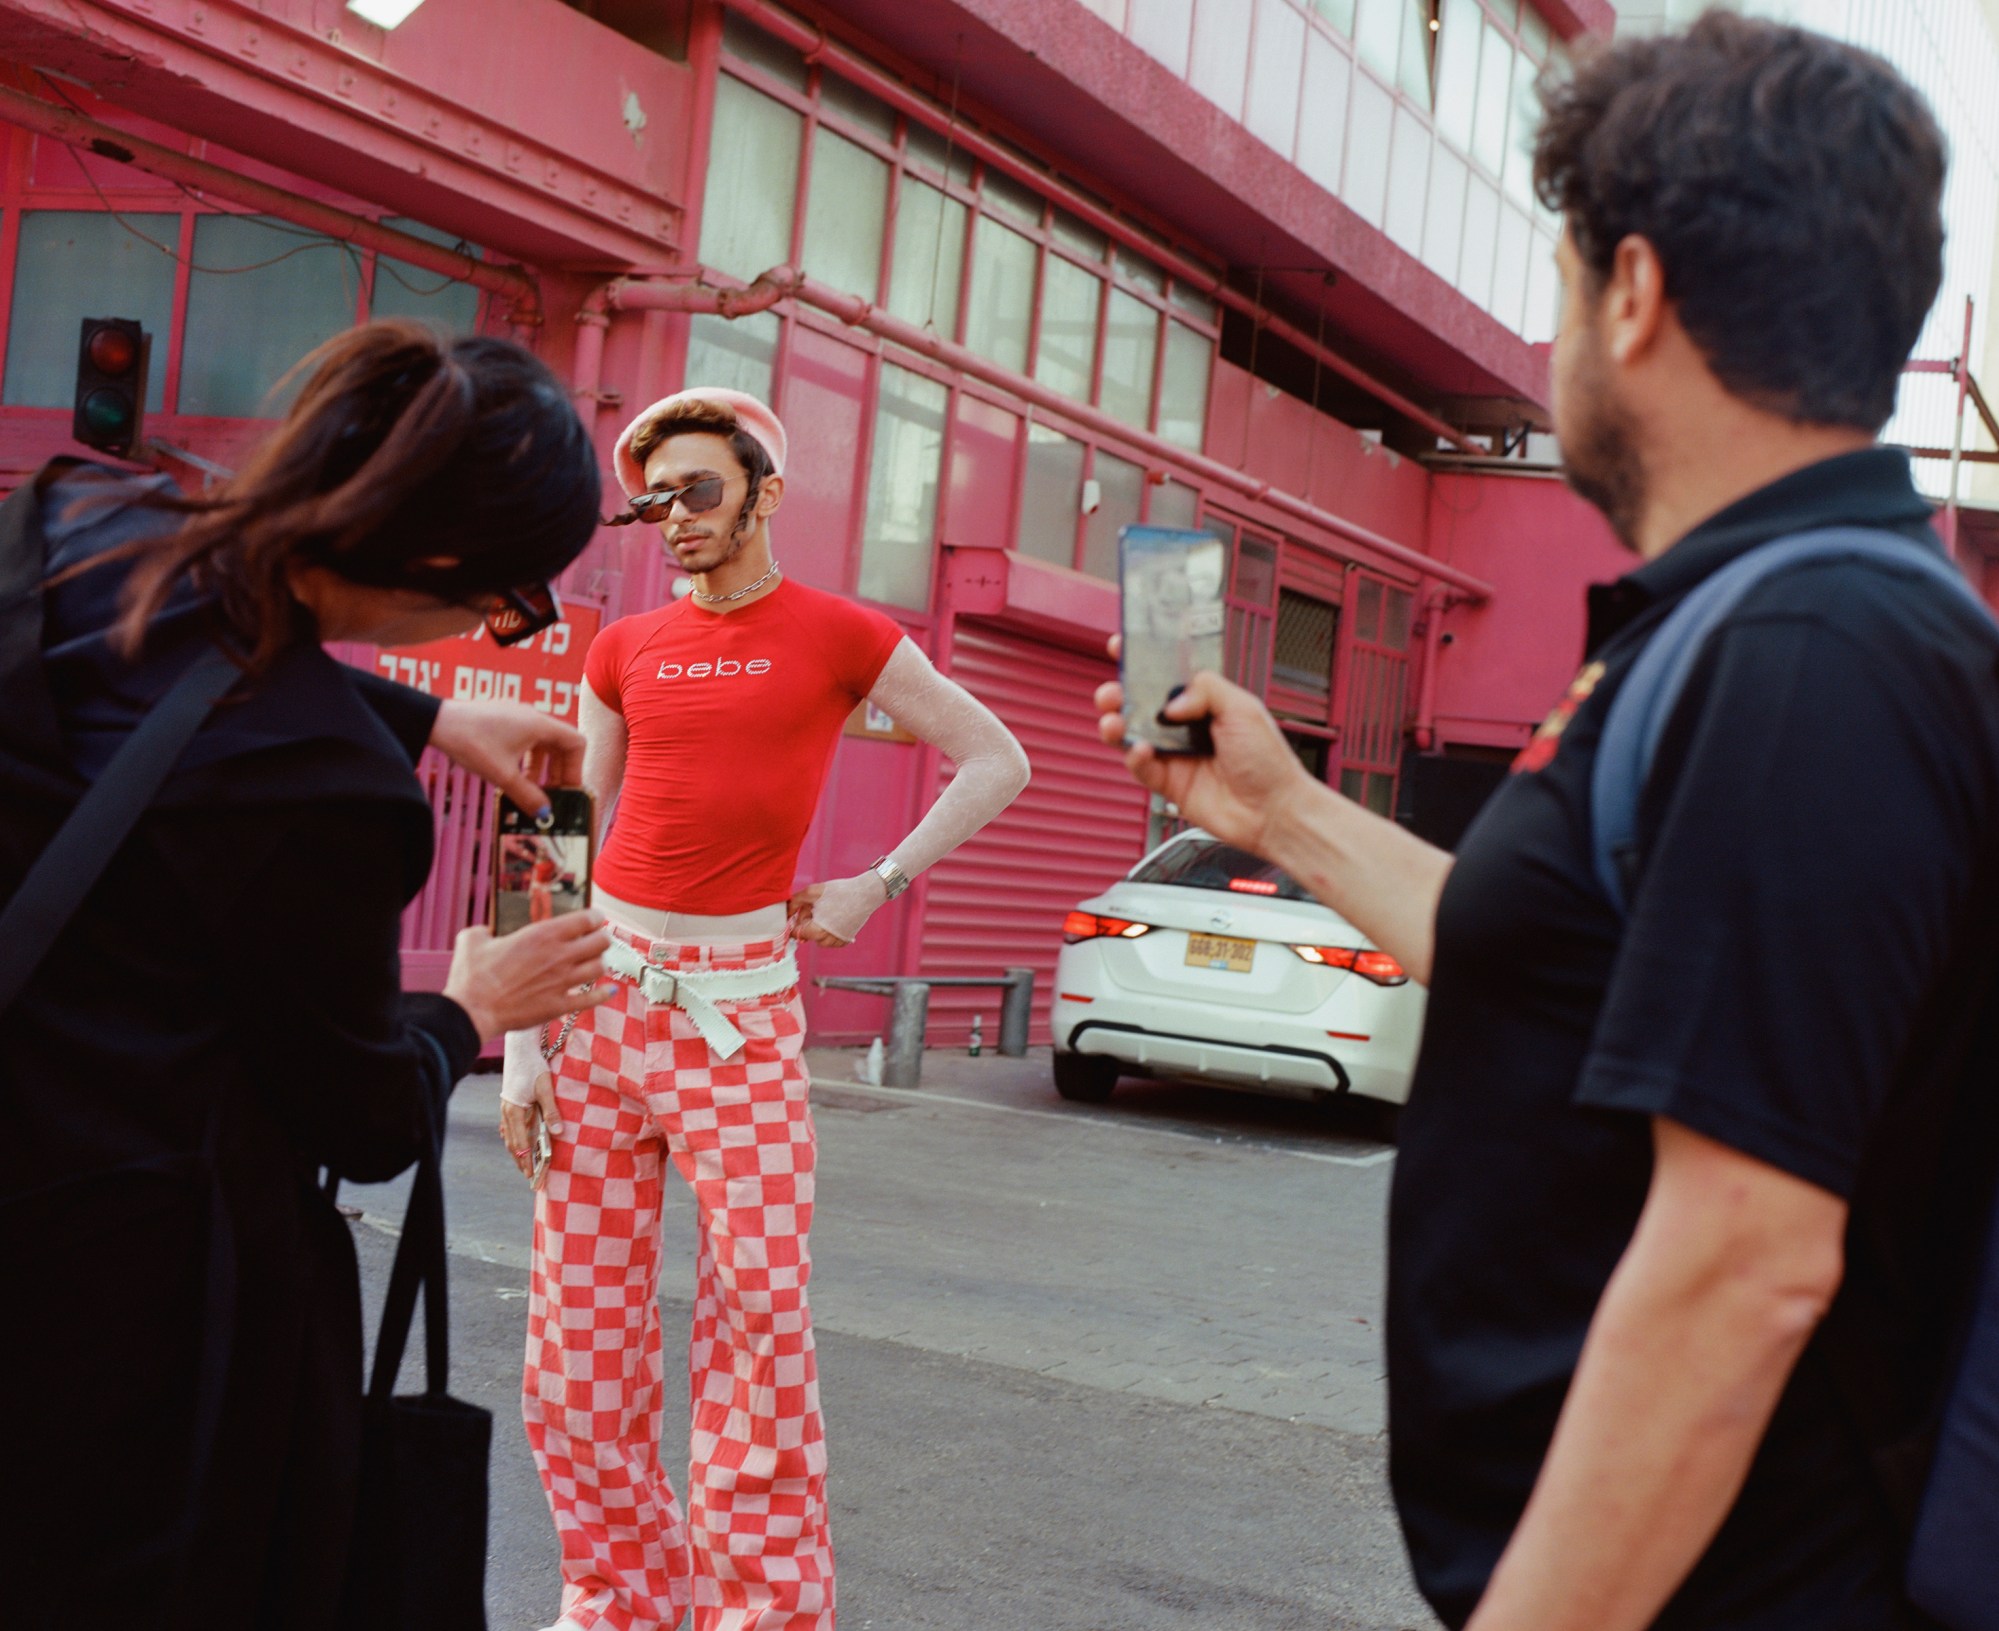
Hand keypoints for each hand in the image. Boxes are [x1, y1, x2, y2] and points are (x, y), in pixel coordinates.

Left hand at [430, 700, 585, 815]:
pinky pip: (527, 740)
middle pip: (561, 744)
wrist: (437, 722)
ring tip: (531, 788)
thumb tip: (544, 813)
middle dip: (559, 771)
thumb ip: (527, 795)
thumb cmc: (470, 742)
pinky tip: (514, 775)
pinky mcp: (504, 720)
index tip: (568, 789)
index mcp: (539, 724)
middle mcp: (532, 716)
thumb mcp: (502, 775)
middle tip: (552, 794)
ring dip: (542, 767)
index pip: (576, 743)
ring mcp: (517, 716)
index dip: (576, 768)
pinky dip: (527, 759)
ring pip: (543, 743)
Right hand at [443, 911, 613, 1041]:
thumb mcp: (472, 939)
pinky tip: (608, 991)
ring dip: (598, 964)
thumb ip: (484, 931)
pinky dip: (603, 994)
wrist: (472, 1011)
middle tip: (594, 942)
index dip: (595, 918)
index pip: (587, 919)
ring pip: (600, 968)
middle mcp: (559, 956)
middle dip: (601, 939)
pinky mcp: (560, 1006)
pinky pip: (592, 999)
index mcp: (542, 935)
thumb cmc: (471, 975)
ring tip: (592, 964)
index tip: (594, 920)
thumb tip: (485, 933)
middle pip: (601, 942)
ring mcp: (562, 982)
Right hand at [499, 1071, 561, 1184]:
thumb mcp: (545, 1088)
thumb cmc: (533, 1066)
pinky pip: (508, 1126)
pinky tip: (517, 1142)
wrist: (520, 1048)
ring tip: (524, 1164)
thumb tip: (558, 1133)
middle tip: (529, 1176)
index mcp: (514, 1112)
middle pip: (513, 1143)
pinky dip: (513, 1138)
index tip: (531, 1175)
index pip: (520, 1144)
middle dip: (521, 1161)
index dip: (527, 1161)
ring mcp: (505, 1108)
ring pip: (509, 1136)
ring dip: (517, 1151)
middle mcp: (507, 1112)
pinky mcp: (508, 1102)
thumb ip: (551, 1111)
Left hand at [788, 873, 887, 946]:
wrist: (866, 893)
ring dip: (818, 928)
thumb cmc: (838, 891)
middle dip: (808, 922)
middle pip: (807, 935)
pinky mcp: (846, 940)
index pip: (796, 933)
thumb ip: (794, 903)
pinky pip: (831, 940)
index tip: (801, 911)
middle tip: (817, 906)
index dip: (796, 920)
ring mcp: (838, 942)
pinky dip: (829, 931)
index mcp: (816, 931)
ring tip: (827, 911)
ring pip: (819, 939)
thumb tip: (785, 913)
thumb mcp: (811, 892)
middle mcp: (827, 941)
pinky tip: (835, 918)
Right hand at [1095, 648, 1314, 858]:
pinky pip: (1140, 766)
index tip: (1121, 647)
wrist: (1273, 810)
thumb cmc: (1269, 762)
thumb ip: (1205, 690)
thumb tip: (1171, 702)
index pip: (1167, 674)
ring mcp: (1174, 753)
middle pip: (1140, 703)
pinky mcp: (1167, 782)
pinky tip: (1142, 749)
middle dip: (1119, 693)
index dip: (1143, 660)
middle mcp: (1185, 725)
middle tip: (1113, 692)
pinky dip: (1134, 756)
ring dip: (1115, 723)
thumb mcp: (1243, 708)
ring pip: (1131, 733)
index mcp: (1204, 700)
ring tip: (1114, 720)